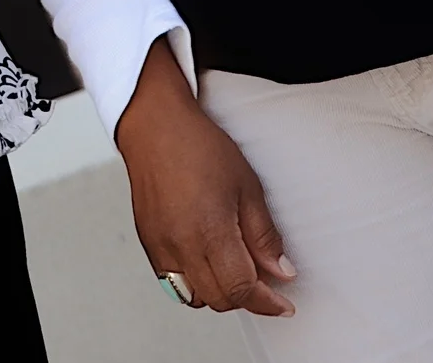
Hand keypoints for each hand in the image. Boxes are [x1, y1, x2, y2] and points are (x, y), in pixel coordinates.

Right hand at [114, 39, 296, 317]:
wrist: (156, 128)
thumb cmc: (200, 148)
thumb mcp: (247, 186)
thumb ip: (263, 235)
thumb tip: (281, 272)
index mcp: (210, 232)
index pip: (242, 289)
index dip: (267, 303)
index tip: (283, 305)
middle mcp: (182, 246)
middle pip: (220, 299)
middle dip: (247, 299)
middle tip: (266, 283)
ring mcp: (161, 248)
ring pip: (195, 298)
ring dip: (219, 294)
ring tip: (235, 271)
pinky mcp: (149, 244)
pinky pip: (173, 284)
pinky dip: (194, 285)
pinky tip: (208, 263)